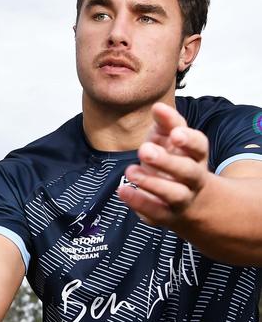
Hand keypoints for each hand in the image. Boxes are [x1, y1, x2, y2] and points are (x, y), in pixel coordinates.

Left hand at [118, 102, 211, 228]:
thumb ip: (167, 123)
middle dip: (167, 160)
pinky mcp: (168, 215)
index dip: (188, 140)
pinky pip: (156, 212)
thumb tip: (158, 106)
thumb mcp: (173, 140)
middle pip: (188, 171)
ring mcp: (183, 199)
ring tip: (130, 171)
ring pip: (174, 194)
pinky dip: (139, 202)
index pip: (199, 145)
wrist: (195, 203)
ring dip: (152, 183)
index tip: (175, 133)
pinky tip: (122, 190)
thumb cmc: (177, 160)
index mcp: (196, 156)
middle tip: (144, 149)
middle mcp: (194, 178)